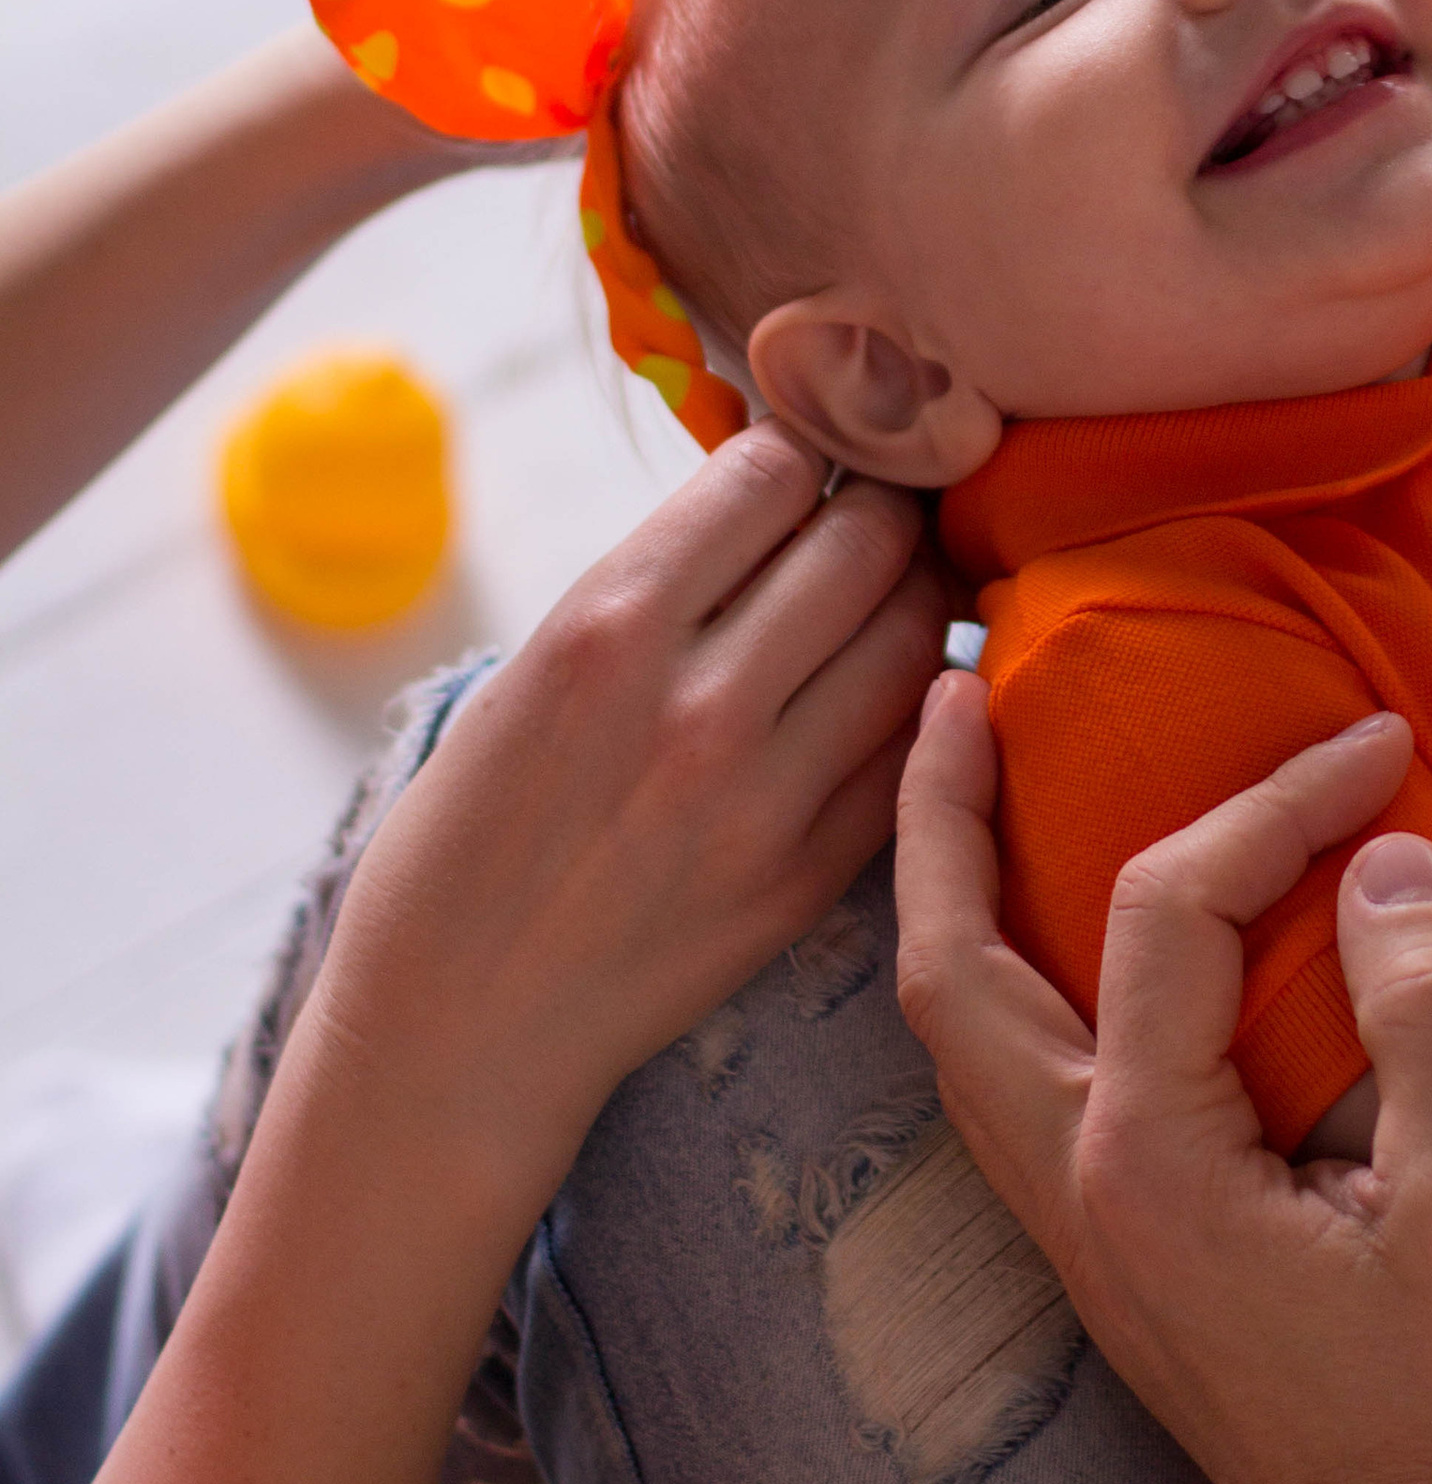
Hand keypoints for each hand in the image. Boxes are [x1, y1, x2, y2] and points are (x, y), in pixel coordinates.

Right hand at [306, 424, 948, 1206]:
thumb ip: (656, 584)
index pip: (772, 474)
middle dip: (878, 507)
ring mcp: (768, 797)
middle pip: (869, 540)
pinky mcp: (814, 875)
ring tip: (890, 597)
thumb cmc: (471, 834)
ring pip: (918, 635)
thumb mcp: (525, 671)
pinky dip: (920, 701)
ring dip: (915, 596)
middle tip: (868, 517)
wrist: (458, 1030)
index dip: (795, 453)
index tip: (797, 469)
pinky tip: (892, 691)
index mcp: (606, 630)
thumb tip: (775, 493)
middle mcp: (699, 704)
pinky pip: (915, 746)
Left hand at [896, 686, 1431, 1483]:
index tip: (1379, 749)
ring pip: (955, 1031)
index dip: (1277, 805)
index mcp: (1148, 1163)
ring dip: (946, 894)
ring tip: (965, 787)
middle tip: (947, 691)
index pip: (1173, 913)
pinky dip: (998, 974)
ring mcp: (1075, 1230)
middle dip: (937, 816)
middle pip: (946, 968)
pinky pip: (1003, 1077)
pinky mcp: (1108, 1250)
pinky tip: (1050, 939)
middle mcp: (1073, 1190)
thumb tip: (1384, 859)